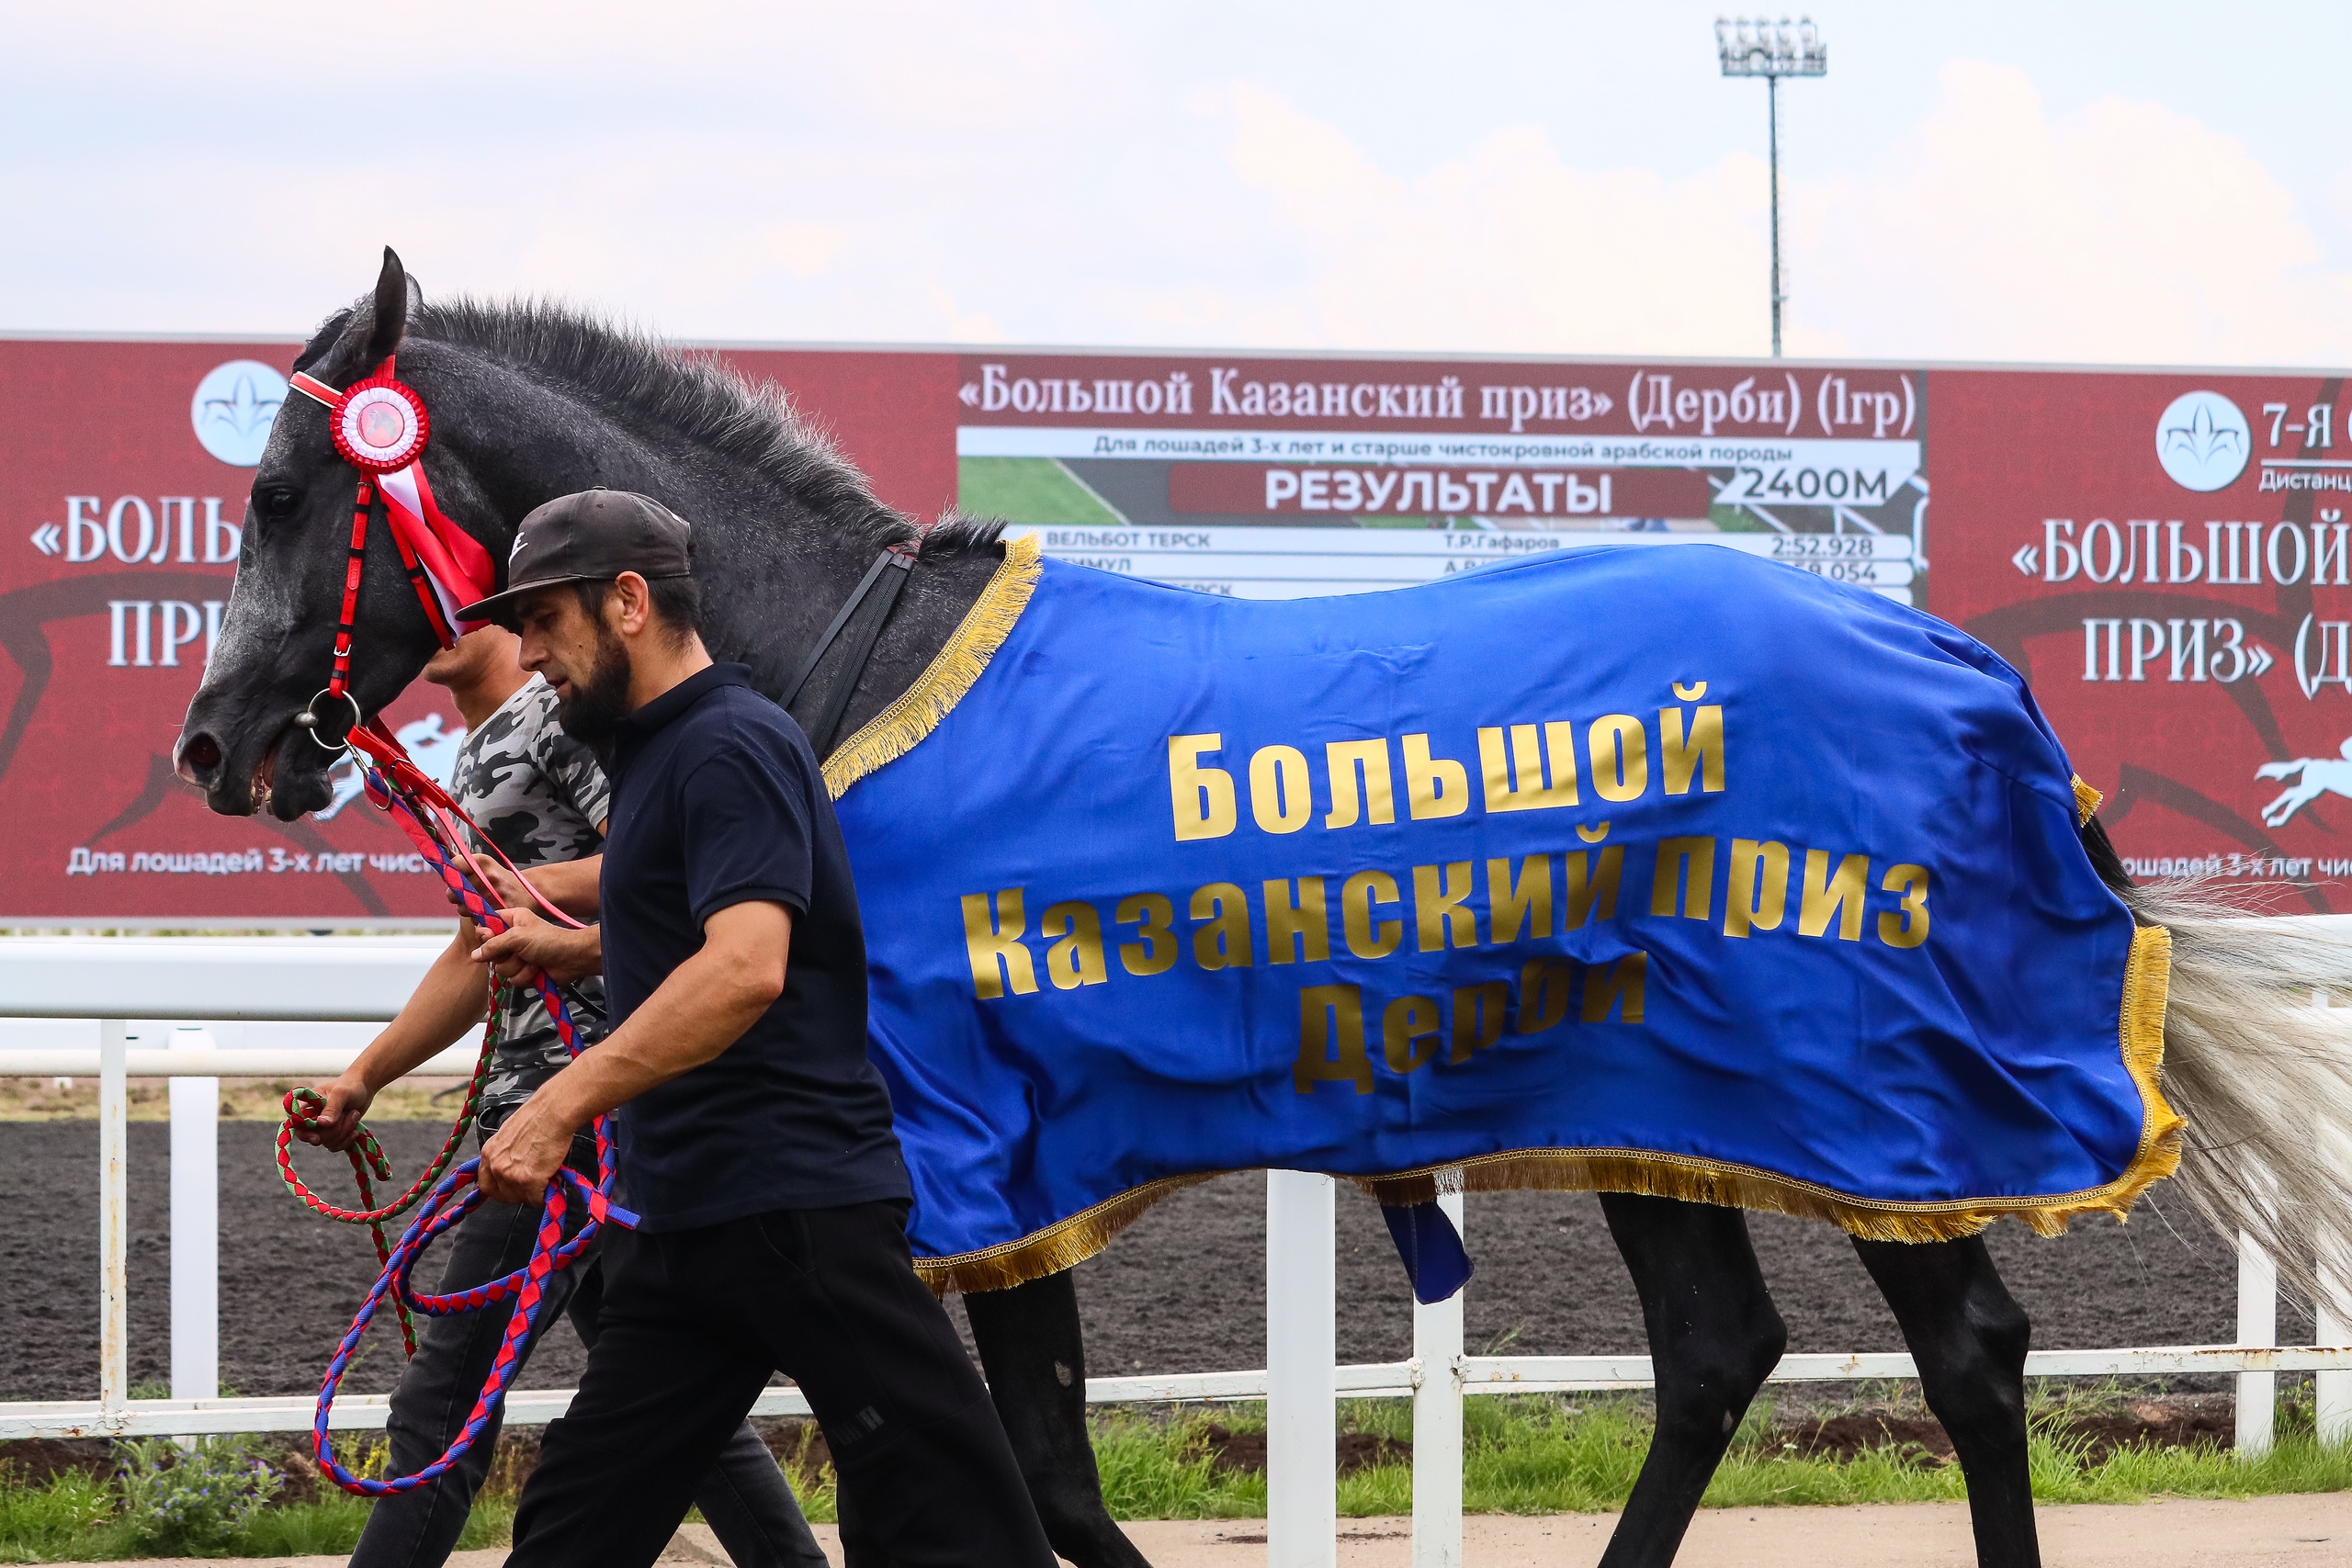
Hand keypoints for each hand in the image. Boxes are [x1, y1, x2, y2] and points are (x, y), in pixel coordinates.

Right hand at [291, 1070, 373, 1152]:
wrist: (365, 1089)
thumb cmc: (350, 1086)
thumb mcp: (341, 1093)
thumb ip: (332, 1108)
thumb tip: (321, 1124)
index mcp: (307, 1107)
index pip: (297, 1125)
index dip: (305, 1134)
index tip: (317, 1138)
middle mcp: (312, 1120)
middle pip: (316, 1137)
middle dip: (335, 1129)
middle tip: (346, 1113)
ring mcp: (323, 1129)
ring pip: (328, 1143)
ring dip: (344, 1132)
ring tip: (354, 1114)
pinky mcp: (334, 1135)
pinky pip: (336, 1146)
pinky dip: (347, 1140)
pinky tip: (355, 1130)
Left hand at [447, 859, 532, 915]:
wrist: (530, 892)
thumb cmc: (502, 879)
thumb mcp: (486, 866)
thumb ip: (463, 866)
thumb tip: (442, 869)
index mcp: (484, 862)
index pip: (454, 865)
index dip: (451, 872)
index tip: (454, 876)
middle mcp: (488, 877)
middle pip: (453, 891)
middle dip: (455, 895)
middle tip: (465, 895)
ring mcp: (494, 895)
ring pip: (462, 909)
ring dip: (466, 909)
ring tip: (479, 904)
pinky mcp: (498, 912)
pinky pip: (475, 920)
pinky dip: (477, 919)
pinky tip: (486, 912)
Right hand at [475, 907, 600, 986]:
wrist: (572, 959)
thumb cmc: (548, 941)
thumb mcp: (518, 937)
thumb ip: (494, 945)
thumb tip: (475, 955)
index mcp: (511, 920)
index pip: (487, 925)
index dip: (486, 934)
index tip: (489, 937)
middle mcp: (512, 937)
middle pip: (491, 951)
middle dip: (505, 955)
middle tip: (519, 951)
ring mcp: (518, 955)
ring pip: (501, 968)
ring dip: (517, 967)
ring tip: (532, 961)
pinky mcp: (524, 971)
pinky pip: (513, 979)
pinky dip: (525, 976)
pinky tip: (537, 970)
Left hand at [477, 1094, 577, 1204]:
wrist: (552, 1113)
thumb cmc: (537, 1116)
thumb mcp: (509, 1135)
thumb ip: (505, 1154)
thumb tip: (514, 1166)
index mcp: (489, 1153)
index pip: (485, 1184)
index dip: (500, 1189)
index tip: (511, 1190)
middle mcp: (495, 1166)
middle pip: (502, 1195)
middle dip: (518, 1193)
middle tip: (532, 1187)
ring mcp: (510, 1175)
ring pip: (521, 1198)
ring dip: (533, 1194)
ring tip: (546, 1181)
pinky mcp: (528, 1181)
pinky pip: (536, 1199)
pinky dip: (545, 1196)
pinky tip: (553, 1184)